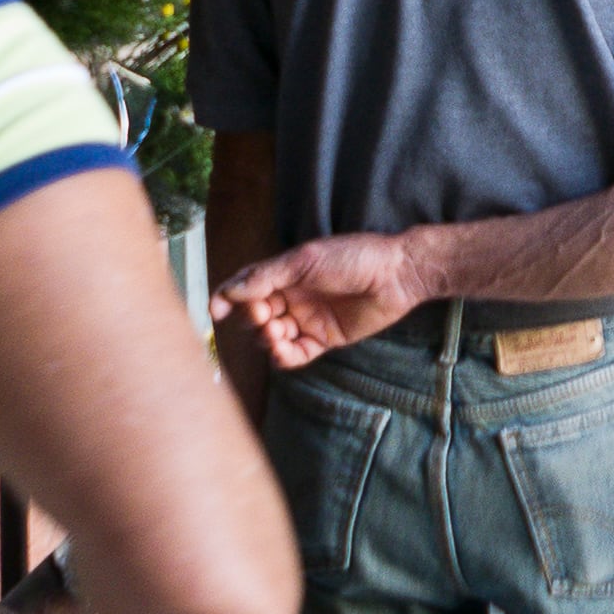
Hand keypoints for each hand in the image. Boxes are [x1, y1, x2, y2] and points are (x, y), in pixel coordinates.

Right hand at [213, 231, 425, 367]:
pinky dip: (284, 356)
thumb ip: (267, 277)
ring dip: (267, 339)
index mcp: (284, 274)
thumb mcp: (306, 260)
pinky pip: (295, 354)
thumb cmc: (354, 257)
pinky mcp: (324, 339)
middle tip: (266, 316)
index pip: (246, 288)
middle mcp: (292, 297)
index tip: (217, 311)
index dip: (228, 300)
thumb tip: (230, 292)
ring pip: (272, 338)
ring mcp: (307, 319)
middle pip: (255, 316)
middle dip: (253, 319)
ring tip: (276, 333)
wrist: (397, 274)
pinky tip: (283, 351)